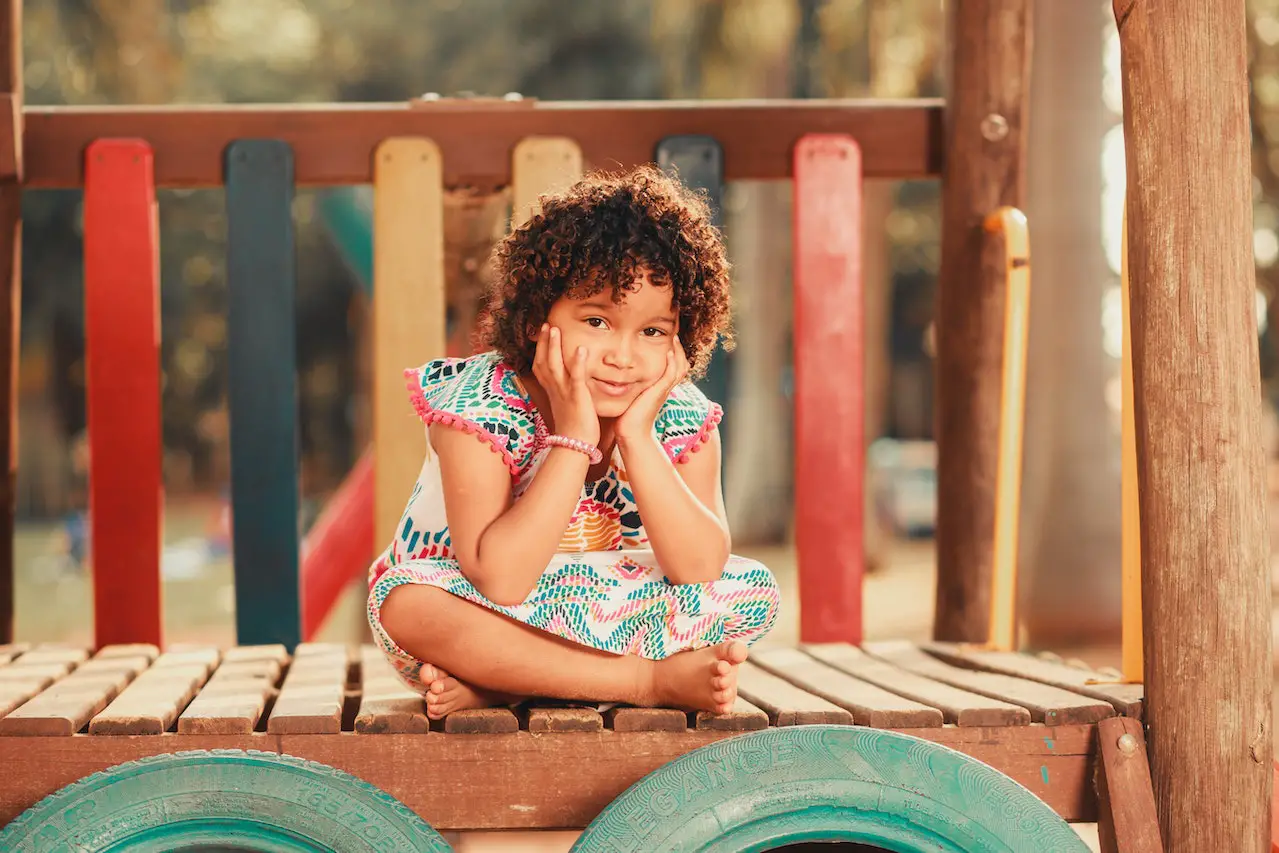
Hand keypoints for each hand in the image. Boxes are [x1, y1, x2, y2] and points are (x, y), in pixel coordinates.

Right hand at [532, 324, 599, 444]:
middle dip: (544, 342)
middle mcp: (555, 389)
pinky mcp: (577, 398)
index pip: (541, 365)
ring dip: (554, 347)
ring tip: (556, 329)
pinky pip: (576, 378)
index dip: (541, 348)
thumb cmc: (574, 425)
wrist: (576, 444)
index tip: (544, 332)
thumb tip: (569, 380)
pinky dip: (577, 363)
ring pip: (555, 366)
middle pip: (544, 361)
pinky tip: (581, 349)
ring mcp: (564, 392)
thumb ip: (565, 389)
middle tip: (546, 324)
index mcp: (552, 390)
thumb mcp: (566, 403)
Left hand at [615, 337, 689, 443]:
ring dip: (678, 352)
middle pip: (681, 366)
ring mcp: (664, 391)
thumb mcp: (631, 398)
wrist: (631, 433)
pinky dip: (672, 363)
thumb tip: (619, 379)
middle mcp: (665, 389)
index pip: (673, 369)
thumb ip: (630, 387)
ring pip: (680, 368)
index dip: (674, 356)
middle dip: (680, 350)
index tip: (669, 342)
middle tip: (675, 336)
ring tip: (674, 339)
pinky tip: (669, 352)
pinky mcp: (659, 393)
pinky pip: (670, 375)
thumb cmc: (627, 419)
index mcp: (660, 390)